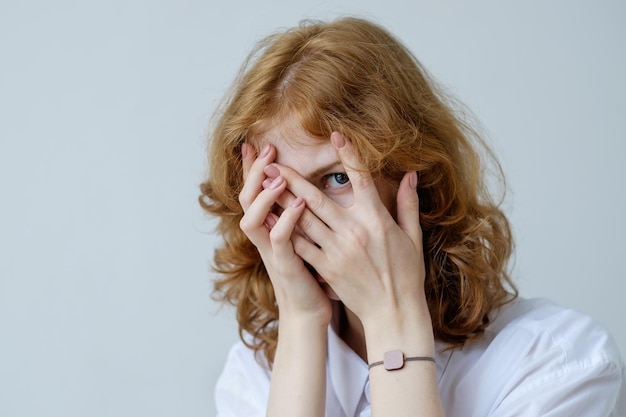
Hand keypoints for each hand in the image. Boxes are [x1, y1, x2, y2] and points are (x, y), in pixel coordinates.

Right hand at [238, 143, 331, 325]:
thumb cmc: (310, 275)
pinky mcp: (286, 266)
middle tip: (267, 150)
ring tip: (279, 177)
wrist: (309, 313)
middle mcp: (264, 238)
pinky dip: (286, 221)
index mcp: (267, 229)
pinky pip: (279, 241)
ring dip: (264, 196)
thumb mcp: (302, 240)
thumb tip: (306, 189)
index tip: (252, 143)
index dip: (249, 169)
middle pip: (246, 200)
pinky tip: (301, 204)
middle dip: (254, 173)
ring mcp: (271, 253)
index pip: (253, 193)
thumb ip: (299, 215)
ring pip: (252, 220)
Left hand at [265, 133, 429, 328]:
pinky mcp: (325, 267)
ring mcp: (336, 250)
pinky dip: (284, 231)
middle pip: (317, 198)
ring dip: (281, 200)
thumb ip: (407, 203)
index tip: (335, 135)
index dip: (348, 155)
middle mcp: (353, 231)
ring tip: (264, 184)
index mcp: (376, 219)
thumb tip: (410, 174)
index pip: (360, 179)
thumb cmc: (406, 274)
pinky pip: (300, 245)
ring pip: (302, 219)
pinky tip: (270, 218)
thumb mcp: (412, 237)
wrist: (393, 312)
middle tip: (272, 162)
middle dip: (292, 178)